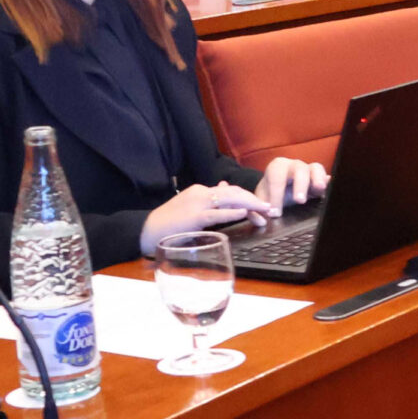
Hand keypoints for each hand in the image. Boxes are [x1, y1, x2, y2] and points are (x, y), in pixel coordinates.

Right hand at [140, 181, 278, 254]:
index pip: (231, 191)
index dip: (248, 198)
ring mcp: (197, 203)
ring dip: (250, 205)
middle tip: (270, 209)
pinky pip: (216, 213)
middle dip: (254, 200)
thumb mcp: (192, 208)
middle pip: (234, 193)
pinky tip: (244, 213)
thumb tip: (226, 188)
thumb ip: (210, 200)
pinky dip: (232, 212)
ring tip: (264, 211)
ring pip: (229, 199)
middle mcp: (201, 193)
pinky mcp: (194, 217)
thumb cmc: (170, 223)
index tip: (262, 207)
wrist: (147, 230)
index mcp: (201, 191)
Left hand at [256, 156, 327, 208]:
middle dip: (299, 185)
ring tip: (319, 189)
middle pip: (299, 170)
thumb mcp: (260, 198)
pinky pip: (325, 176)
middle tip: (299, 201)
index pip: (276, 179)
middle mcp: (294, 165)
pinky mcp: (319, 178)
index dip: (276, 195)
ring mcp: (309, 170)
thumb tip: (264, 218)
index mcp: (277, 167)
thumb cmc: (269, 193)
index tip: (275, 212)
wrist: (278, 190)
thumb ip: (258, 207)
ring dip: (318, 179)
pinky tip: (327, 191)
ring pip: (316, 168)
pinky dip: (327, 182)